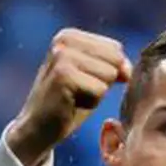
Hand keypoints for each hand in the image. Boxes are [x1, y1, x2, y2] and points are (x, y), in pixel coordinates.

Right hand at [6, 28, 131, 165]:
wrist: (37, 130)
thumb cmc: (68, 105)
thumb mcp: (93, 78)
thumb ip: (113, 66)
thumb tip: (128, 69)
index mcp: (70, 35)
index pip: (116, 50)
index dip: (108, 73)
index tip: (83, 84)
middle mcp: (64, 40)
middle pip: (115, 60)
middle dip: (103, 83)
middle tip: (78, 93)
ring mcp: (62, 56)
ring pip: (109, 75)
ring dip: (96, 94)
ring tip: (74, 98)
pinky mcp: (63, 75)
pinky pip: (100, 90)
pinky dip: (90, 103)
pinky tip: (70, 105)